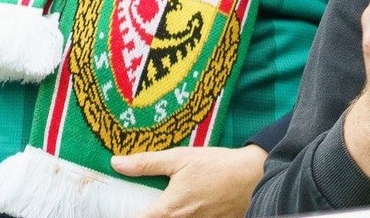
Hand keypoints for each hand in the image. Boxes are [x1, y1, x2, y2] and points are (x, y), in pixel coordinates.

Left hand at [112, 144, 267, 217]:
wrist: (254, 177)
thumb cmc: (216, 166)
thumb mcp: (179, 158)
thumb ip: (146, 163)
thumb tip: (116, 163)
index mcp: (170, 210)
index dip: (126, 215)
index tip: (116, 208)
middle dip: (147, 213)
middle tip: (144, 201)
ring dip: (167, 216)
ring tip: (165, 202)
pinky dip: (182, 217)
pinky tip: (185, 206)